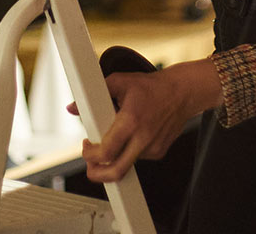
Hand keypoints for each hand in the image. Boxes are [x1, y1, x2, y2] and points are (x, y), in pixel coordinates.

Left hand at [75, 59, 220, 183]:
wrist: (182, 92)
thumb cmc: (151, 87)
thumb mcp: (120, 82)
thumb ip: (94, 94)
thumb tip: (73, 108)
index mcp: (131, 121)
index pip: (106, 152)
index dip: (91, 155)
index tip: (86, 148)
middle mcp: (143, 138)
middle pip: (116, 172)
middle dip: (98, 174)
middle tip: (91, 166)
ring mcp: (153, 148)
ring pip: (126, 163)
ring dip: (116, 155)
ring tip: (118, 135)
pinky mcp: (160, 152)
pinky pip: (138, 158)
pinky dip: (131, 150)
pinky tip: (135, 133)